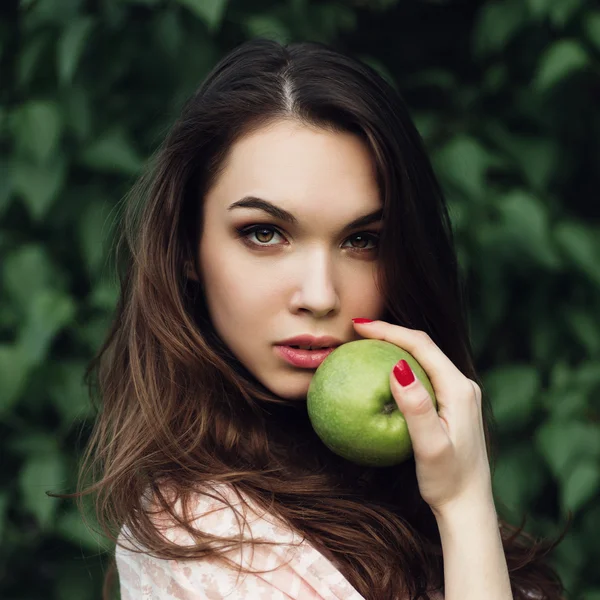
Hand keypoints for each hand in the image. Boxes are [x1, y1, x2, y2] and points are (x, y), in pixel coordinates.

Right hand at [352, 319, 493, 515]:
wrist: (468, 506)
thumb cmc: (448, 481)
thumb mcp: (430, 446)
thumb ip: (417, 407)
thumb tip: (397, 368)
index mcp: (459, 388)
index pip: (422, 345)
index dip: (390, 330)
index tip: (360, 326)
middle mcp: (462, 385)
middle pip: (423, 346)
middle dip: (391, 333)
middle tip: (358, 331)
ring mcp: (458, 394)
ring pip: (423, 359)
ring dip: (396, 347)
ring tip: (366, 345)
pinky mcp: (452, 404)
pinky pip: (423, 375)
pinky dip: (401, 366)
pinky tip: (382, 374)